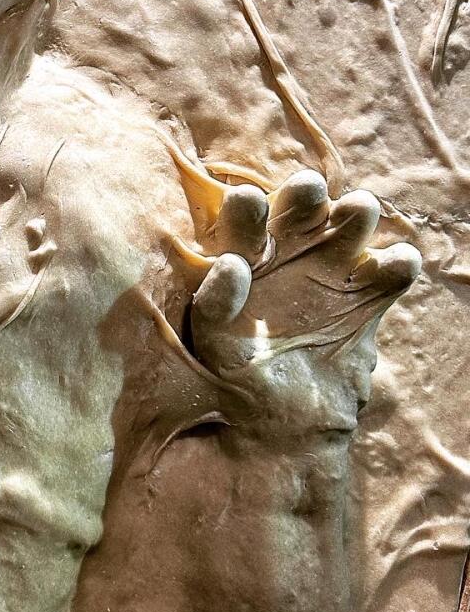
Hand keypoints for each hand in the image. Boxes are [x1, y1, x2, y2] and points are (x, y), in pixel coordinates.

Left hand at [189, 171, 419, 435]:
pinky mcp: (370, 295)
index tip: (246, 200)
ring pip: (350, 225)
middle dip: (305, 194)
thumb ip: (215, 304)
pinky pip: (392, 271)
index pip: (245, 222)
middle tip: (307, 189)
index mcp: (247, 256)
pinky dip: (398, 263)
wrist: (283, 421)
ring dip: (355, 212)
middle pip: (301, 208)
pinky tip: (395, 263)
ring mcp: (334, 269)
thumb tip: (230, 263)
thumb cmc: (236, 375)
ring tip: (355, 210)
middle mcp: (292, 251)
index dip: (247, 209)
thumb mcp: (213, 343)